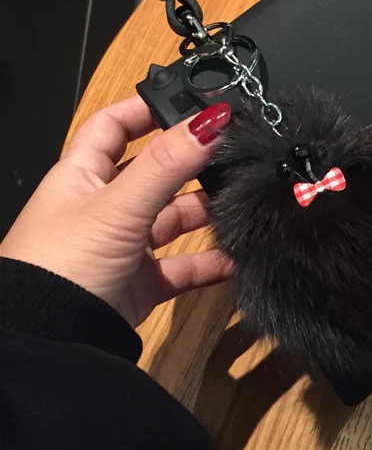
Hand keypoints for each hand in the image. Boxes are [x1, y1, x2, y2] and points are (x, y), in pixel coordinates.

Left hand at [0, 96, 233, 326]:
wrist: (49, 348)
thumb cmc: (65, 264)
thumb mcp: (118, 207)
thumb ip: (167, 164)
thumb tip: (214, 119)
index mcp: (82, 176)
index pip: (113, 126)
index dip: (147, 109)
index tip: (191, 101)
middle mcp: (103, 205)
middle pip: (154, 171)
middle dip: (192, 163)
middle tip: (233, 152)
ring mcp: (123, 245)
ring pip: (173, 217)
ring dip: (207, 211)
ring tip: (244, 201)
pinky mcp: (141, 283)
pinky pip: (183, 266)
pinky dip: (210, 262)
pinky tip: (237, 256)